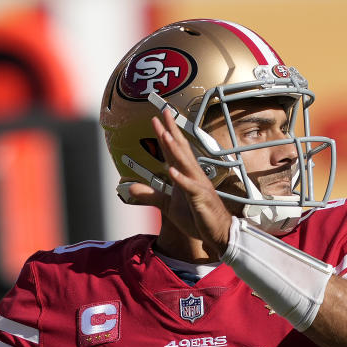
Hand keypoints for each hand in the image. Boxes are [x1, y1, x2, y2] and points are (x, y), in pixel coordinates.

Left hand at [125, 108, 232, 256]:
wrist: (217, 232)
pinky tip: (172, 171)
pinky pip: (190, 187)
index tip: (157, 118)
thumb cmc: (196, 216)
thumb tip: (130, 188)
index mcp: (185, 175)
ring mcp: (198, 185)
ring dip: (176, 150)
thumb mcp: (168, 206)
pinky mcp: (201, 199)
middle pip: (181, 149)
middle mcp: (193, 175)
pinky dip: (181, 179)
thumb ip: (150, 195)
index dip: (165, 134)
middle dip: (171, 131)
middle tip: (163, 113)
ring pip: (186, 164)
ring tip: (166, 136)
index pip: (173, 151)